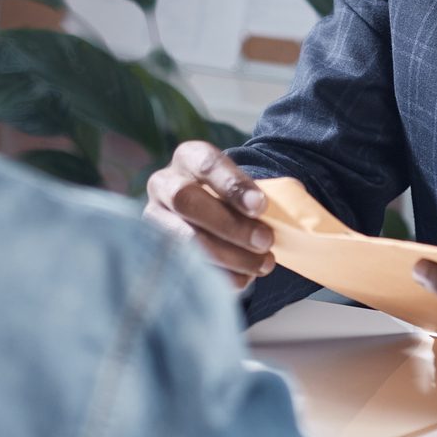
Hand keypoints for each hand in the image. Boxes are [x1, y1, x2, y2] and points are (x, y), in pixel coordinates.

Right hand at [144, 141, 273, 288]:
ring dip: (228, 255)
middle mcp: (164, 184)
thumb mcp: (243, 188)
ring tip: (263, 263)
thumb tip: (282, 223)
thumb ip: (255, 198)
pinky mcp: (155, 250)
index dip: (233, 185)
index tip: (262, 207)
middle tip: (266, 241)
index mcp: (189, 157)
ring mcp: (154, 219)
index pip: (207, 164)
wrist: (209, 217)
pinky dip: (218, 277)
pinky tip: (245, 279)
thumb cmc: (234, 201)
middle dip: (229, 225)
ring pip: (183, 238)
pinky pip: (183, 267)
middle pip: (186, 200)